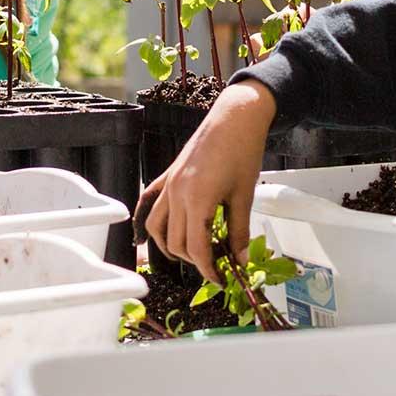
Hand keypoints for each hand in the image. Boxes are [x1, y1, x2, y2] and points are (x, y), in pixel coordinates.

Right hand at [139, 80, 278, 281]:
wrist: (235, 117)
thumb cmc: (243, 150)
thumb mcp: (244, 196)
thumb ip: (239, 231)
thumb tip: (239, 260)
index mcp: (197, 200)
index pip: (196, 249)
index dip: (208, 270)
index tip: (220, 278)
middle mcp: (176, 194)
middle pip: (176, 243)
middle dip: (195, 260)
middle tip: (216, 264)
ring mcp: (169, 184)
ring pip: (158, 228)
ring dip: (171, 246)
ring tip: (191, 253)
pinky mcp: (168, 175)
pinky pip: (151, 204)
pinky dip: (153, 222)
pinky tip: (160, 232)